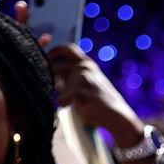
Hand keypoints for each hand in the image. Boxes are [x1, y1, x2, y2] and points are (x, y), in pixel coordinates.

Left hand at [14, 0, 143, 145]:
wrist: (117, 115)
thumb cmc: (99, 101)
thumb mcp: (87, 83)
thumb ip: (72, 76)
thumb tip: (53, 74)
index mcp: (87, 63)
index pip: (67, 48)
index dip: (54, 52)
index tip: (47, 59)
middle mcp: (85, 66)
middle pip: (54, 62)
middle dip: (48, 71)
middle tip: (46, 80)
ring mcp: (82, 76)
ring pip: (54, 79)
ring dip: (55, 90)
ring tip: (64, 99)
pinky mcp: (80, 90)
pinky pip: (60, 96)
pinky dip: (62, 103)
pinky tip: (71, 107)